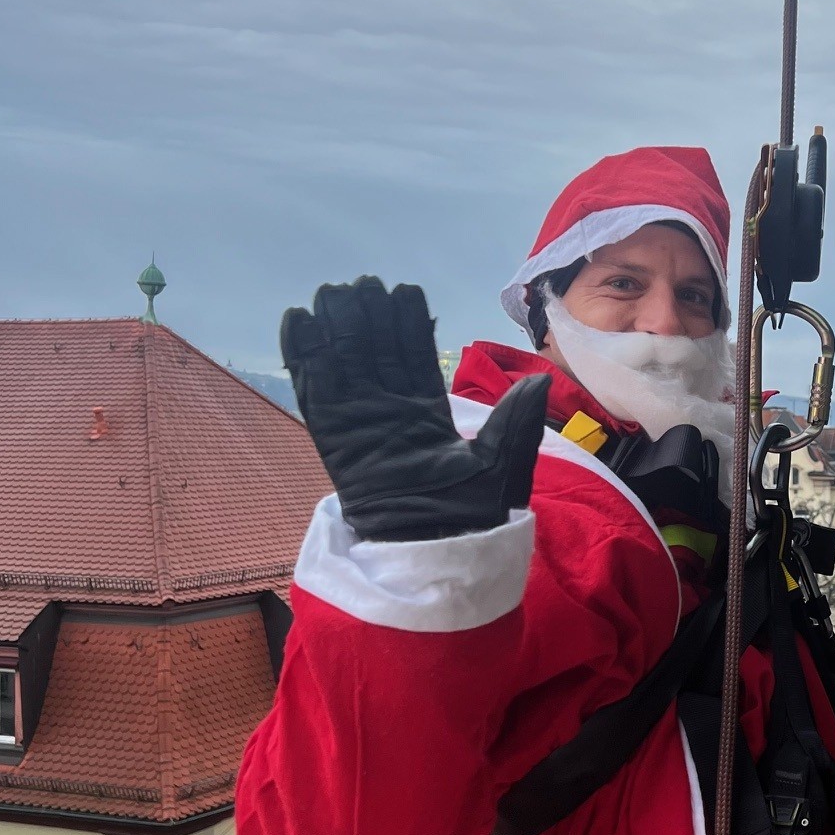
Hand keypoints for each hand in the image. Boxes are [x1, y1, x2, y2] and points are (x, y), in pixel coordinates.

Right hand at [281, 278, 548, 540]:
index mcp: (427, 417)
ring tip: (332, 292)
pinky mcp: (332, 436)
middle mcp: (389, 414)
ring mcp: (358, 423)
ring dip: (335, 328)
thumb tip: (537, 379)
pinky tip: (298, 320)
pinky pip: (314, 390)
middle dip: (367, 317)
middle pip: (373, 353)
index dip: (406, 326)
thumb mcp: (504, 464)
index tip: (402, 292)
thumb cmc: (471, 516)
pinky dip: (304, 356)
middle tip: (362, 284)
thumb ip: (515, 420)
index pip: (413, 359)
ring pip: (342, 364)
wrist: (436, 550)